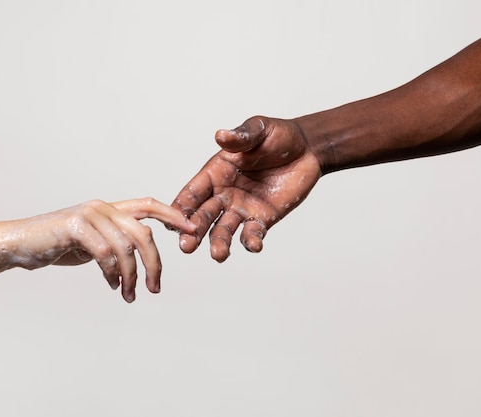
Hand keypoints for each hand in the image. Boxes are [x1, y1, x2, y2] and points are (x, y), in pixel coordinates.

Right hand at [23, 198, 194, 302]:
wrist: (19, 243)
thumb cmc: (56, 243)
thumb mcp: (92, 242)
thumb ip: (114, 243)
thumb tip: (136, 257)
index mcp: (110, 208)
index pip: (148, 205)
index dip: (172, 215)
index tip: (192, 229)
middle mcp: (102, 207)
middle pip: (143, 233)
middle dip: (154, 263)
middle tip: (156, 288)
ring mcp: (88, 214)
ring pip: (126, 247)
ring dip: (131, 276)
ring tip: (130, 295)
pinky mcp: (75, 227)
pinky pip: (105, 253)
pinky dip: (112, 273)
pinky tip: (112, 285)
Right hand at [172, 116, 321, 261]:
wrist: (308, 149)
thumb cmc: (278, 136)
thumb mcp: (258, 130)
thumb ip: (240, 137)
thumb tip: (221, 135)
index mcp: (215, 173)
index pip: (193, 192)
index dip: (182, 206)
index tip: (172, 221)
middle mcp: (224, 194)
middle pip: (203, 216)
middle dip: (193, 231)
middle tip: (186, 246)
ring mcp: (242, 208)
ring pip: (224, 230)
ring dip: (219, 243)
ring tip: (218, 255)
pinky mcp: (262, 218)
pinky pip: (253, 233)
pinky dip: (251, 241)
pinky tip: (254, 245)